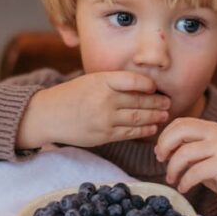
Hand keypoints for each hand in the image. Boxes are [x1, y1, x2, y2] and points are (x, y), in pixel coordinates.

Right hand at [17, 71, 170, 148]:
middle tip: (168, 102)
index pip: (134, 80)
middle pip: (140, 100)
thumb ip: (113, 82)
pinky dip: (143, 130)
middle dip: (157, 102)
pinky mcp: (104, 135)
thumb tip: (142, 86)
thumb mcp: (90, 80)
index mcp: (102, 81)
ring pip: (138, 118)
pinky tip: (152, 128)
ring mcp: (105, 119)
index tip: (155, 87)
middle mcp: (105, 99)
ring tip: (164, 115)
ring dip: (154, 117)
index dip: (149, 84)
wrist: (48, 115)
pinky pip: (129, 133)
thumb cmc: (71, 95)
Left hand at [154, 118, 216, 211]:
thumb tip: (158, 149)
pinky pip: (195, 172)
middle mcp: (216, 133)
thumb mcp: (199, 157)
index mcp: (209, 127)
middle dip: (165, 146)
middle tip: (161, 161)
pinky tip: (183, 188)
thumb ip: (182, 149)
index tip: (160, 153)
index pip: (180, 123)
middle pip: (180, 131)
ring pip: (184, 153)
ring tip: (171, 179)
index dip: (164, 137)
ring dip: (172, 169)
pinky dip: (184, 182)